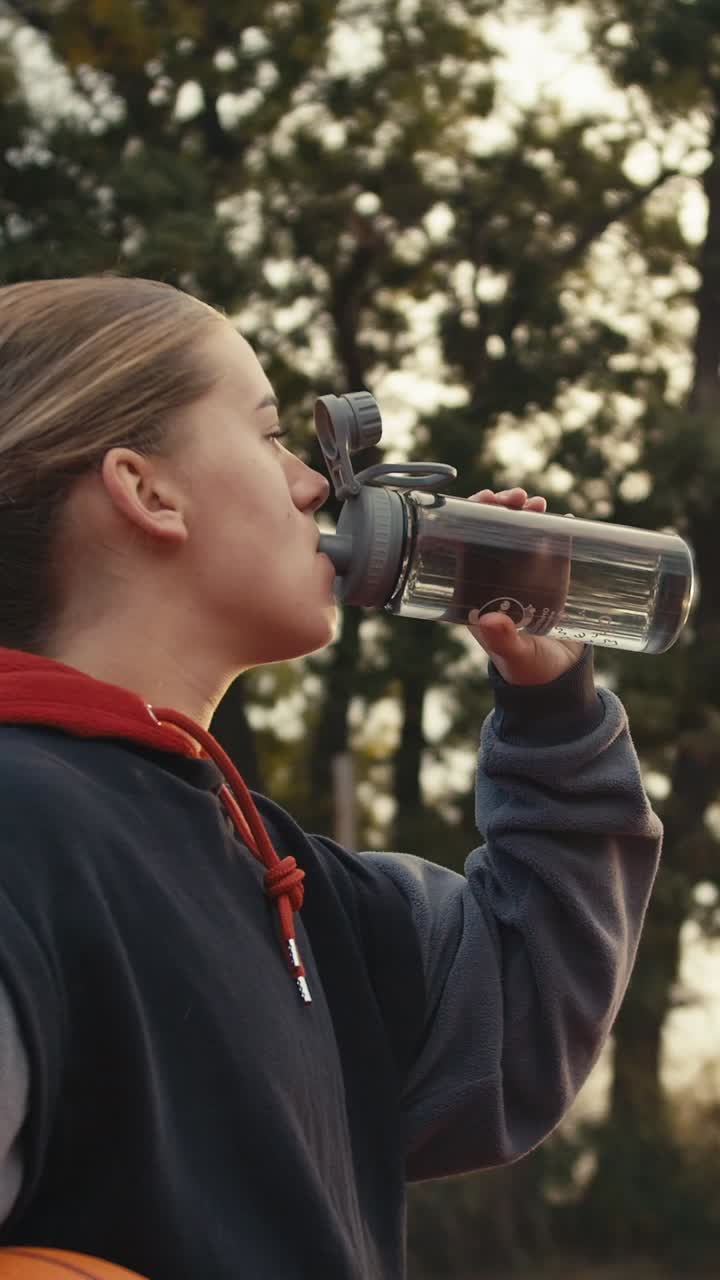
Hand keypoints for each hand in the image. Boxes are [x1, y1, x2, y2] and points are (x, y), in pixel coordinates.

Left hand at [466, 488, 582, 685]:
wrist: (560, 680)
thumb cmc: (528, 671)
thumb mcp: (514, 656)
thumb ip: (502, 642)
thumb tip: (486, 620)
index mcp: (475, 593)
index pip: (466, 547)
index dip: (470, 520)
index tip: (484, 502)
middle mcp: (495, 580)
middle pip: (491, 534)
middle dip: (500, 510)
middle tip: (515, 498)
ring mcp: (523, 576)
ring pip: (519, 535)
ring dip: (526, 514)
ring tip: (537, 503)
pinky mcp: (550, 578)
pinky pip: (548, 546)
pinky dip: (554, 528)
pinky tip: (563, 517)